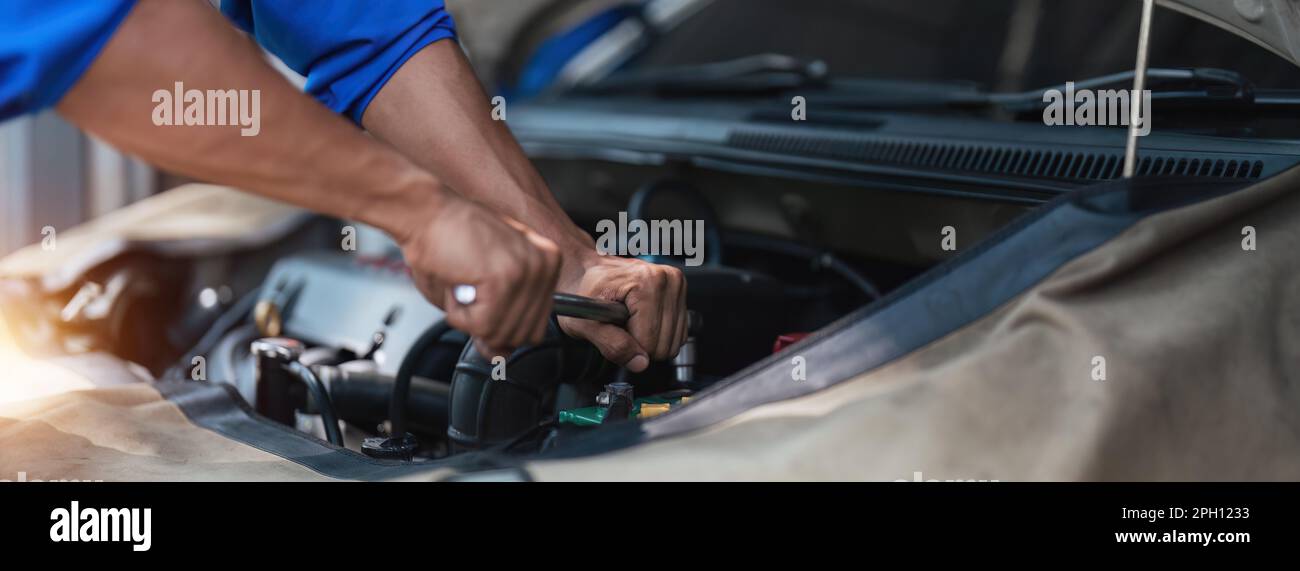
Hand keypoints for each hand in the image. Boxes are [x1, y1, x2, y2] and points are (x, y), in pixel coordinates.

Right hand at [399, 193, 561, 358]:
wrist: (424, 211)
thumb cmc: (446, 241)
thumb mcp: (480, 289)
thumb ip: (496, 324)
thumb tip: (500, 356)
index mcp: (547, 263)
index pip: (536, 326)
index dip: (501, 324)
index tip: (481, 299)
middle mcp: (545, 265)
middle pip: (522, 335)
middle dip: (486, 324)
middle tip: (468, 290)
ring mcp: (528, 271)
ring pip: (501, 333)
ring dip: (469, 319)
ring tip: (462, 284)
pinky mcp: (505, 278)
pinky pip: (482, 326)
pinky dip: (458, 315)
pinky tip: (456, 284)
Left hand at [557, 253, 687, 371]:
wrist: (585, 271)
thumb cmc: (582, 293)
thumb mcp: (584, 323)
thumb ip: (611, 344)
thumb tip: (640, 362)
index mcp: (645, 282)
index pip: (649, 341)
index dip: (628, 347)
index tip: (613, 330)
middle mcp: (666, 279)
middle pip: (664, 344)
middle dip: (640, 343)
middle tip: (620, 325)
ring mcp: (676, 284)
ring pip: (674, 342)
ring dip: (650, 339)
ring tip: (629, 320)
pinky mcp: (680, 292)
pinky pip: (679, 333)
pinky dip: (660, 333)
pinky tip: (642, 319)